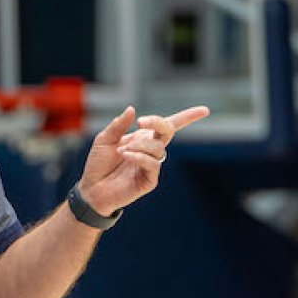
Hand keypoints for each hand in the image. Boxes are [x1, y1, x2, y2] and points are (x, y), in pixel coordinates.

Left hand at [77, 105, 209, 215]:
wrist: (92, 188)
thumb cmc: (98, 164)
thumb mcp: (104, 140)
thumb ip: (118, 125)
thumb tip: (132, 109)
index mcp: (143, 138)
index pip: (168, 126)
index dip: (187, 117)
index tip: (205, 110)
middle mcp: (150, 150)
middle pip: (167, 131)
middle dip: (158, 122)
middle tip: (141, 121)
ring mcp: (151, 165)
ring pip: (158, 148)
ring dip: (139, 145)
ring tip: (121, 151)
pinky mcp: (150, 180)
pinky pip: (152, 164)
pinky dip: (139, 156)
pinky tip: (125, 155)